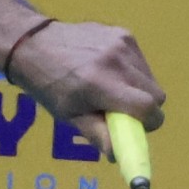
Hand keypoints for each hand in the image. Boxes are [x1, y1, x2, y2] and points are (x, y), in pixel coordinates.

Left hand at [5, 20, 164, 131]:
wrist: (32, 43)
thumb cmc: (48, 85)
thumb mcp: (69, 115)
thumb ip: (98, 135)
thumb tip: (119, 155)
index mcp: (100, 83)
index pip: (148, 108)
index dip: (148, 124)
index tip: (135, 129)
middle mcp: (115, 60)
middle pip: (156, 94)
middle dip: (143, 109)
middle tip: (119, 111)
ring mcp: (121, 43)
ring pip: (150, 78)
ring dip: (138, 89)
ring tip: (109, 88)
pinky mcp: (123, 33)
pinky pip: (141, 62)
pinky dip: (131, 72)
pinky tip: (107, 70)